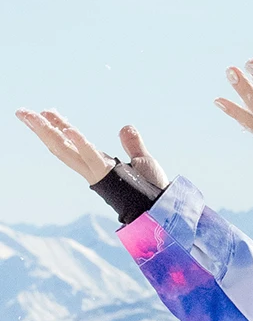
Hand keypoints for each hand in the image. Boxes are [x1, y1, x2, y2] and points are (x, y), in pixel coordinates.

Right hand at [14, 109, 168, 190]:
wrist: (163, 209)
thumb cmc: (153, 189)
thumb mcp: (142, 161)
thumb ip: (132, 145)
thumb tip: (126, 127)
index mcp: (99, 164)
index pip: (73, 142)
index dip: (59, 126)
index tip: (47, 111)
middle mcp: (93, 168)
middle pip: (60, 145)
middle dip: (40, 129)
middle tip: (21, 112)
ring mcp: (98, 172)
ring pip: (67, 149)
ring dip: (47, 132)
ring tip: (32, 116)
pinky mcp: (108, 175)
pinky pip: (91, 157)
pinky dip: (80, 143)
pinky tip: (68, 129)